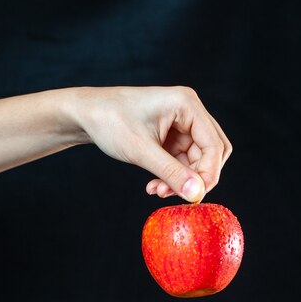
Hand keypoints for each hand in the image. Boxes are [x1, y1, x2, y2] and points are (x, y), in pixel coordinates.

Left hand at [72, 86, 231, 202]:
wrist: (86, 114)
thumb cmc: (110, 122)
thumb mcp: (141, 151)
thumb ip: (171, 173)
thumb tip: (197, 195)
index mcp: (187, 104)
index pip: (214, 145)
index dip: (208, 174)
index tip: (193, 197)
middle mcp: (189, 112)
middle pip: (211, 153)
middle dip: (195, 178)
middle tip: (174, 195)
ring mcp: (182, 125)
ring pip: (197, 162)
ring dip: (181, 181)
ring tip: (156, 190)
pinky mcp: (173, 137)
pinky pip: (183, 163)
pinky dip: (172, 177)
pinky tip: (154, 185)